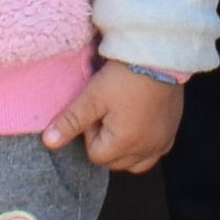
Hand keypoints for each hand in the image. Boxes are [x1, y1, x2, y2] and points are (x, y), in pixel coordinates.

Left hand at [44, 64, 184, 172]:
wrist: (160, 57)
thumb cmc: (125, 77)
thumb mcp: (92, 97)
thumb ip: (70, 122)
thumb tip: (49, 143)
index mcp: (125, 144)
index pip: (95, 155)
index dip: (90, 133)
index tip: (96, 111)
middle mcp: (146, 149)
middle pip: (115, 162)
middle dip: (106, 143)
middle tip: (108, 113)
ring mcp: (161, 143)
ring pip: (136, 162)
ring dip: (125, 149)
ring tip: (121, 121)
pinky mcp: (171, 133)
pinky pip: (155, 152)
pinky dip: (144, 145)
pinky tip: (139, 123)